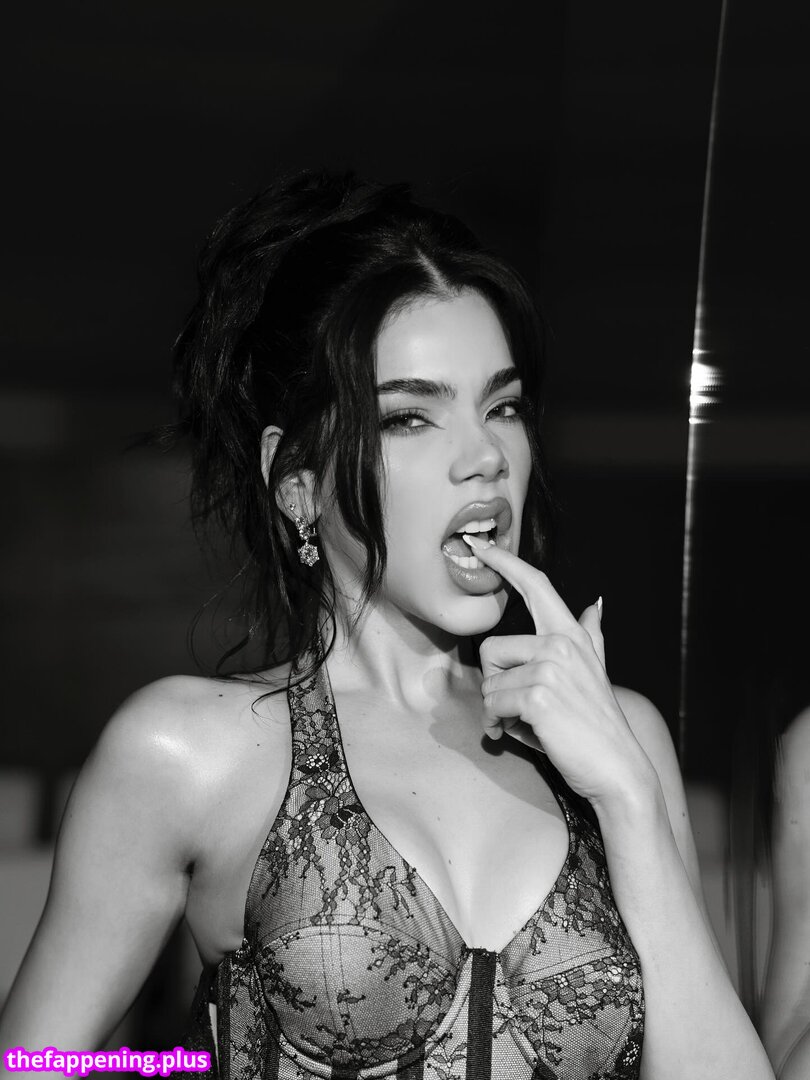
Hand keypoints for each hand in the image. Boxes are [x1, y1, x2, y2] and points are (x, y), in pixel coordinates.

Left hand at [465, 534, 656, 808]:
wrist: (617, 769)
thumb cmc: (595, 724)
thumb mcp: (595, 671)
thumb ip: (590, 636)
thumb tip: (595, 604)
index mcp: (571, 636)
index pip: (537, 587)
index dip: (507, 563)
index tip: (481, 546)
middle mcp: (561, 644)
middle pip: (491, 648)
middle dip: (494, 683)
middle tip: (516, 707)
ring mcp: (550, 668)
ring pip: (489, 682)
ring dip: (497, 710)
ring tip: (523, 723)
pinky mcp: (537, 695)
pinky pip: (493, 704)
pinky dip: (498, 724)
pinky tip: (517, 733)